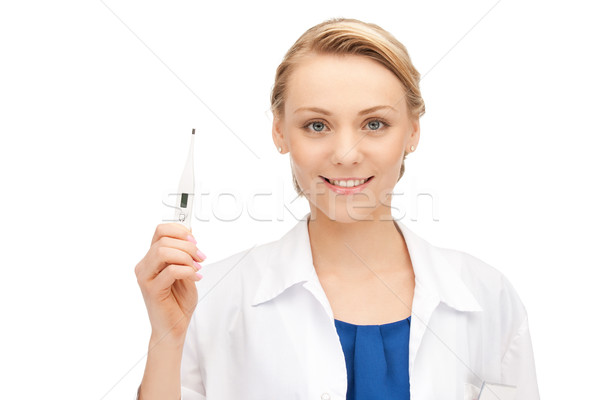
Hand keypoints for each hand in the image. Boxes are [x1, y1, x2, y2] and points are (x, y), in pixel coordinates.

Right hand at [135, 223, 205, 340]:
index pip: (160, 231)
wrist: (173, 327)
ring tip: (196, 267)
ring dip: (186, 256)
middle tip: (201, 257)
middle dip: (188, 246)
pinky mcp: (152, 290)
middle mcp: (145, 266)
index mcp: (151, 258)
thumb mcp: (186, 272)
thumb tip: (190, 236)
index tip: (194, 239)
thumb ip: (184, 255)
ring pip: (163, 251)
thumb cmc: (178, 302)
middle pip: (163, 240)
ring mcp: (145, 277)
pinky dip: (187, 270)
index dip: (179, 230)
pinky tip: (195, 277)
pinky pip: (170, 271)